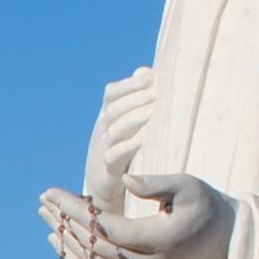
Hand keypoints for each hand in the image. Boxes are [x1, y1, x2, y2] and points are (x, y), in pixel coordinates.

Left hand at [41, 175, 227, 258]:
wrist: (218, 239)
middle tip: (44, 200)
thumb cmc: (203, 205)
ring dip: (64, 242)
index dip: (77, 212)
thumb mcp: (188, 185)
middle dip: (65, 222)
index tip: (55, 192)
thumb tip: (126, 180)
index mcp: (160, 239)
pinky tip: (58, 242)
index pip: (107, 229)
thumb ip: (158, 183)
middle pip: (95, 247)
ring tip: (45, 216)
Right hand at [87, 66, 155, 208]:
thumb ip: (136, 98)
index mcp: (107, 117)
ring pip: (114, 130)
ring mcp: (102, 150)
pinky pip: (114, 156)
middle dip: (135, 99)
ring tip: (154, 112)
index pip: (111, 93)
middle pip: (114, 109)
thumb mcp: (126, 123)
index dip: (128, 83)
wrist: (103, 188)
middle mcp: (102, 131)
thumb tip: (146, 70)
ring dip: (134, 119)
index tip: (150, 76)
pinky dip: (129, 147)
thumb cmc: (121, 151)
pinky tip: (145, 141)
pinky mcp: (107, 170)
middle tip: (156, 93)